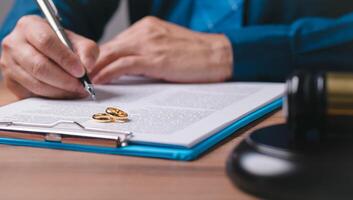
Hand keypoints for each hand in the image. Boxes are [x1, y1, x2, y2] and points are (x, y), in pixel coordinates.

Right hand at [0, 15, 98, 98]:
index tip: (81, 71)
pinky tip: (65, 94)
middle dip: (65, 80)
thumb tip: (87, 67)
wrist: (44, 51)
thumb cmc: (61, 44)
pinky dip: (52, 97)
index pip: (46, 42)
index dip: (65, 59)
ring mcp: (9, 64)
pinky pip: (32, 94)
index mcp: (30, 26)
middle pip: (39, 66)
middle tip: (82, 86)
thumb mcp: (77, 41)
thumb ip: (87, 51)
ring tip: (77, 91)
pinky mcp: (11, 82)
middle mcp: (14, 43)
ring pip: (36, 84)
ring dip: (61, 91)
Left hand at [91, 16, 232, 83]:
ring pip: (112, 54)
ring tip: (84, 80)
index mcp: (147, 28)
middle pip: (109, 46)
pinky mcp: (155, 58)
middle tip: (80, 75)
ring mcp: (149, 44)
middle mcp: (144, 32)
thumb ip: (146, 51)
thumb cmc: (195, 53)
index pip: (116, 42)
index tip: (90, 67)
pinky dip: (108, 73)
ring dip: (96, 68)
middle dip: (92, 62)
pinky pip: (123, 65)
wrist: (218, 54)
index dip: (100, 56)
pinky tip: (99, 81)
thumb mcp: (166, 46)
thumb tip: (128, 65)